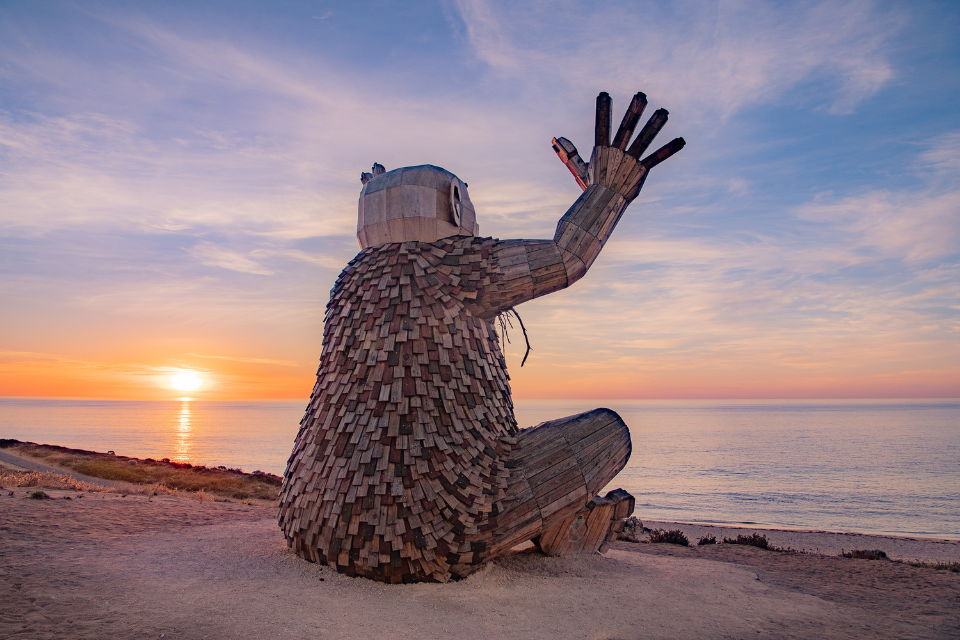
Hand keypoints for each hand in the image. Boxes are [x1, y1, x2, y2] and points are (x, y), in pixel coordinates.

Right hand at [552, 91, 683, 201]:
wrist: (603, 205)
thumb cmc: (593, 185)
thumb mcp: (580, 167)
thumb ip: (571, 152)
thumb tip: (557, 138)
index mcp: (602, 151)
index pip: (601, 126)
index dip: (602, 110)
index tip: (604, 94)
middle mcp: (616, 154)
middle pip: (626, 128)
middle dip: (634, 112)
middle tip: (642, 95)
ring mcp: (630, 161)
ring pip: (644, 139)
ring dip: (655, 125)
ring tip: (664, 111)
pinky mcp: (641, 170)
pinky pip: (656, 157)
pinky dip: (669, 149)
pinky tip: (681, 141)